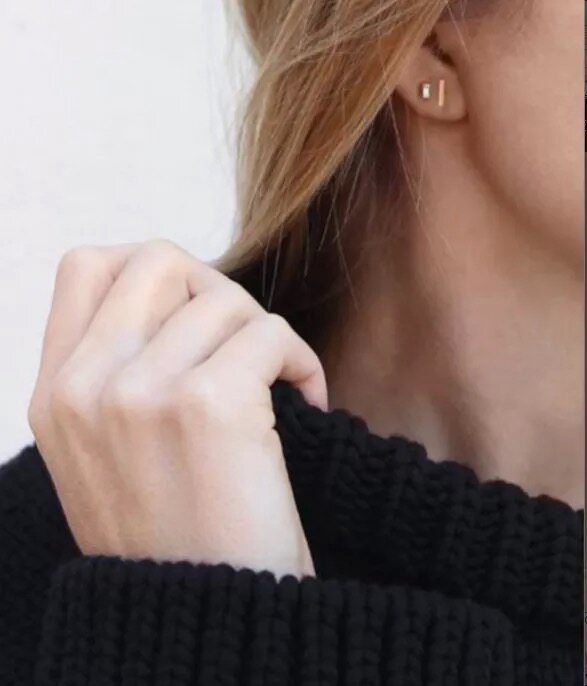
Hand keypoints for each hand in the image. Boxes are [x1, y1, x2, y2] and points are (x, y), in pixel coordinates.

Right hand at [27, 239, 327, 579]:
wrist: (210, 623)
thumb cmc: (177, 539)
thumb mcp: (108, 455)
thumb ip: (118, 373)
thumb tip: (175, 300)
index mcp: (56, 396)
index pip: (87, 268)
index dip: (152, 273)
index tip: (193, 314)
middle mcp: (86, 388)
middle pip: (158, 260)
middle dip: (214, 291)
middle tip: (241, 343)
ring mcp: (140, 394)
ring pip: (224, 299)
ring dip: (263, 335)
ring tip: (276, 385)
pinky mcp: (207, 405)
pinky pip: (270, 333)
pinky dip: (300, 359)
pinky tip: (306, 400)